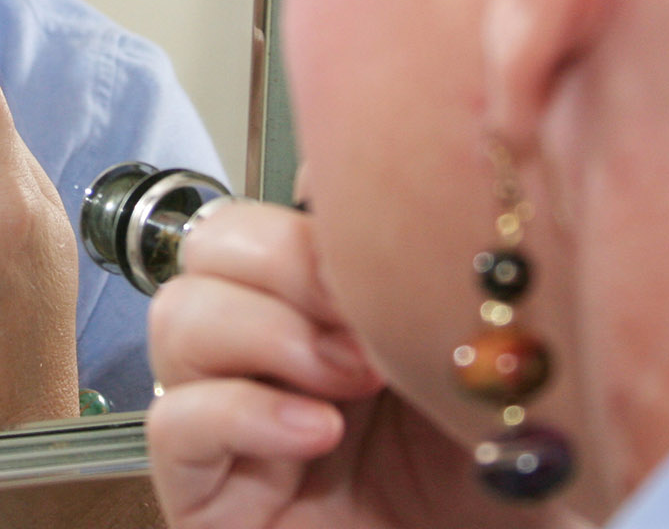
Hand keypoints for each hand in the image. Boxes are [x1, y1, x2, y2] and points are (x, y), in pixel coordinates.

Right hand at [147, 201, 572, 528]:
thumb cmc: (497, 492)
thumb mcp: (474, 356)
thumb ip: (412, 267)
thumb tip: (346, 173)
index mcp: (322, 306)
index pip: (265, 212)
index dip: (305, 216)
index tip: (374, 239)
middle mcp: (265, 354)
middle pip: (209, 245)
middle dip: (284, 261)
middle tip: (361, 316)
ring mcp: (227, 422)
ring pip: (176, 317)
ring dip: (266, 332)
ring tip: (351, 381)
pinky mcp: (203, 495)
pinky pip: (172, 422)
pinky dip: (241, 411)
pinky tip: (315, 432)